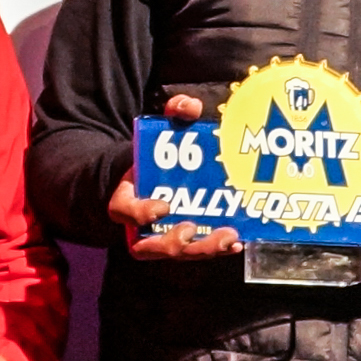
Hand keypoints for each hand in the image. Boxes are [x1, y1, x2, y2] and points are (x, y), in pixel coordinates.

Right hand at [111, 95, 240, 258]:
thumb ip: (172, 115)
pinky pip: (198, 252)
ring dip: (202, 249)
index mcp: (125, 198)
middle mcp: (140, 226)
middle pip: (149, 246)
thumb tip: (189, 106)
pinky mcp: (184, 243)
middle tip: (192, 228)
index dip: (140, 212)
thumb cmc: (154, 156)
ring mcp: (161, 238)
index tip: (163, 205)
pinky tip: (237, 242)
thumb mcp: (160, 131)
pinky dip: (218, 249)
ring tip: (227, 237)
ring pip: (177, 254)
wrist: (150, 176)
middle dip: (172, 242)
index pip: (123, 211)